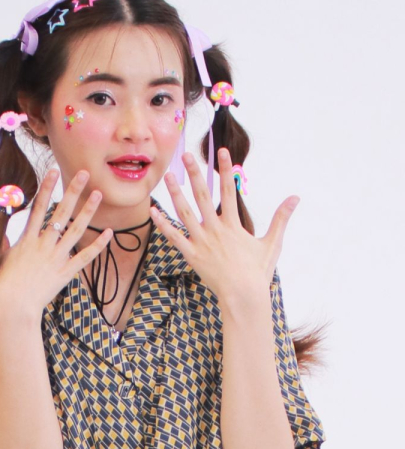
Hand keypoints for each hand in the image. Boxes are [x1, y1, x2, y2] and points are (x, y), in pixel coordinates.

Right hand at [0, 168, 112, 319]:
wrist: (13, 307)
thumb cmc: (1, 287)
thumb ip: (5, 246)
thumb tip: (6, 237)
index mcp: (26, 240)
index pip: (38, 207)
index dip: (47, 187)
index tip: (54, 171)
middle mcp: (43, 245)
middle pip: (61, 212)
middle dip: (73, 191)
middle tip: (84, 173)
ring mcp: (56, 258)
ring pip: (75, 230)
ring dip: (88, 211)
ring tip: (98, 194)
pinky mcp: (65, 274)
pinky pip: (84, 257)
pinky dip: (97, 246)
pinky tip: (108, 234)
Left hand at [150, 149, 300, 302]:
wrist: (243, 296)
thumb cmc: (258, 272)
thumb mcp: (272, 243)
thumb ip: (281, 218)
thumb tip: (295, 198)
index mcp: (233, 225)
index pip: (230, 190)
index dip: (225, 170)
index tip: (221, 151)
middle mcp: (215, 230)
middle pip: (203, 195)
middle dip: (195, 173)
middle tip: (186, 155)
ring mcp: (202, 242)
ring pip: (185, 213)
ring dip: (176, 193)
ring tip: (168, 176)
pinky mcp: (191, 255)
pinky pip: (174, 237)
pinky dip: (163, 224)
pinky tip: (153, 211)